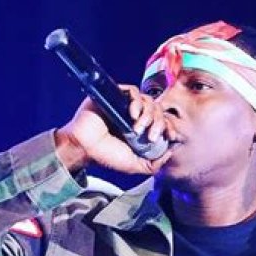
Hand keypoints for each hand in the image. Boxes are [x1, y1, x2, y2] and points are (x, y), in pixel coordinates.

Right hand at [55, 84, 171, 173]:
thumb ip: (154, 163)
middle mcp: (136, 115)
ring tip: (138, 128)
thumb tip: (171, 151)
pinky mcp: (115, 95)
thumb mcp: (134, 165)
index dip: (169, 126)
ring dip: (148, 114)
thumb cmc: (106, 156)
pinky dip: (137, 101)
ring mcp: (125, 104)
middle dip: (159, 123)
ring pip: (148, 100)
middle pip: (158, 110)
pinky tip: (132, 114)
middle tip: (151, 136)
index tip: (171, 136)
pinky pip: (133, 91)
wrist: (84, 147)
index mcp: (142, 129)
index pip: (163, 121)